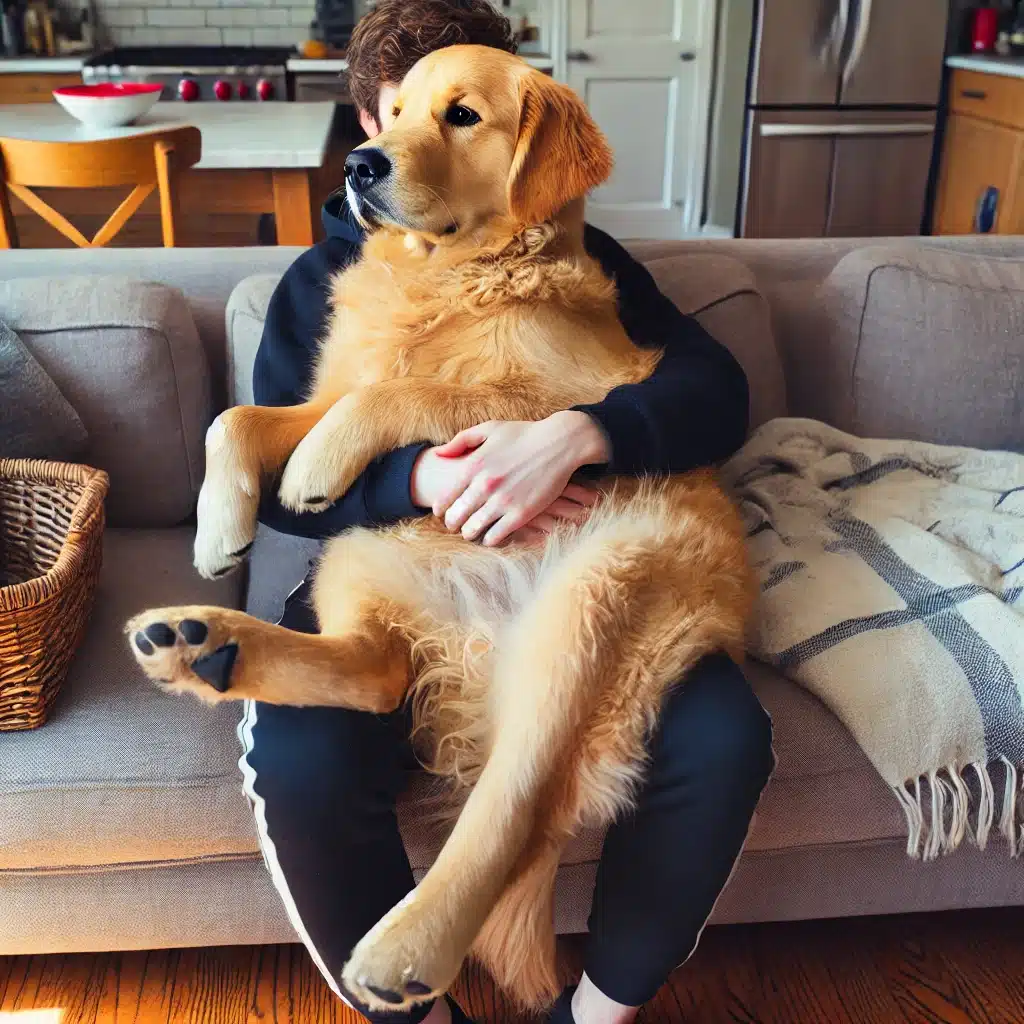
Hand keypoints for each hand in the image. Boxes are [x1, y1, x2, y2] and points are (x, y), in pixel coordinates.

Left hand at [425, 411, 610, 546]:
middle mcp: (485, 485)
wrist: (560, 442)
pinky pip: (496, 536)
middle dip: (453, 524)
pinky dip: (490, 539)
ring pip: (473, 529)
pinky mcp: (522, 513)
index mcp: (473, 466)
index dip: (441, 509)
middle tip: (455, 526)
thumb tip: (437, 455)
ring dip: (469, 533)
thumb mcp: (489, 429)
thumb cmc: (524, 434)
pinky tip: (491, 536)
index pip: (445, 498)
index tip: (442, 513)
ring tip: (471, 532)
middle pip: (456, 517)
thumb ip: (460, 441)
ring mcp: (503, 501)